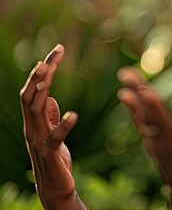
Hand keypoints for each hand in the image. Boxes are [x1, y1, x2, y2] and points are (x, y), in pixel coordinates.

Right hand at [20, 44, 82, 208]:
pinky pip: (55, 137)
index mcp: (34, 120)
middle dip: (41, 72)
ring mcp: (38, 140)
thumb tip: (49, 97)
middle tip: (54, 53)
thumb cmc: (54, 159)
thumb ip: (50, 116)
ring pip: (34, 110)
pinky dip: (64, 125)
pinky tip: (74, 115)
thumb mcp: (53, 133)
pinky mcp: (50, 153)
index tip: (57, 50)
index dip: (44, 69)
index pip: (34, 89)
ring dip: (41, 90)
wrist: (54, 187)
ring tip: (48, 73)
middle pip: (31, 93)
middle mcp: (31, 126)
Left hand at [117, 68, 171, 190]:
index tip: (143, 90)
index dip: (152, 105)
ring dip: (132, 96)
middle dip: (136, 92)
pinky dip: (133, 107)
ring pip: (139, 115)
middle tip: (125, 73)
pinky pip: (138, 121)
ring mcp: (149, 141)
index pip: (161, 121)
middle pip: (145, 113)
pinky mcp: (146, 140)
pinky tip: (127, 94)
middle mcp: (156, 141)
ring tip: (124, 79)